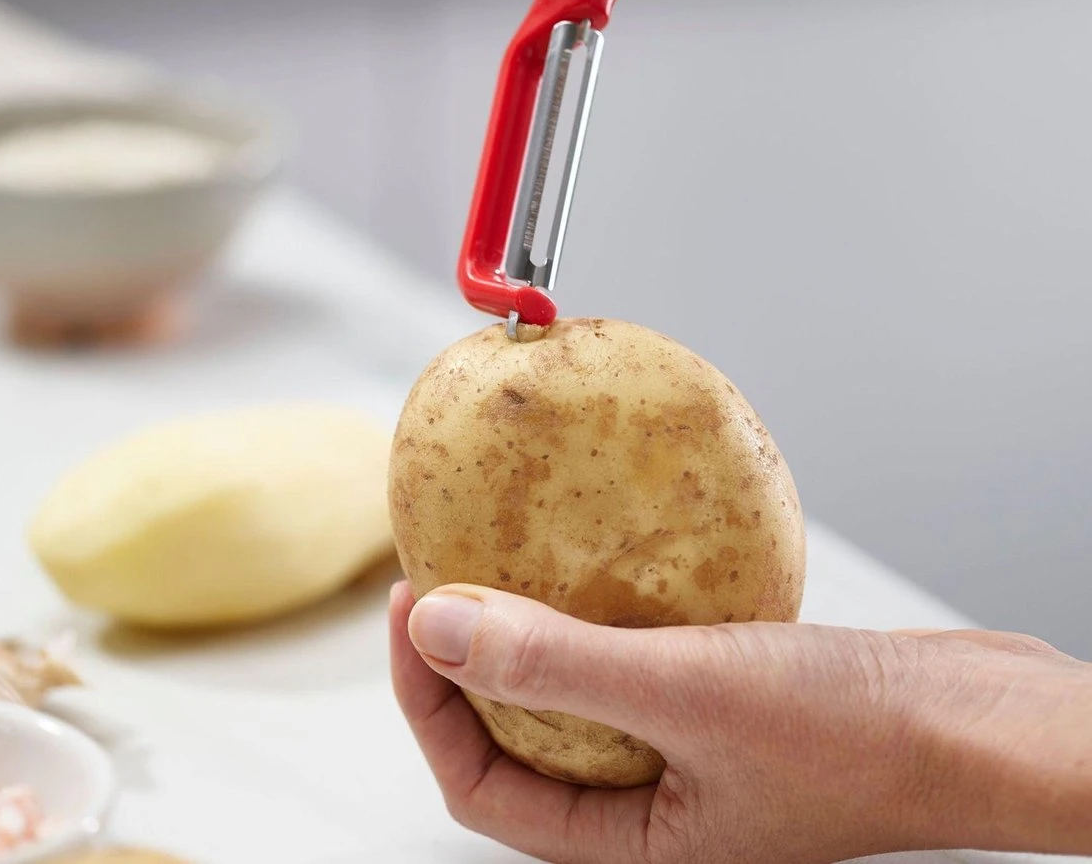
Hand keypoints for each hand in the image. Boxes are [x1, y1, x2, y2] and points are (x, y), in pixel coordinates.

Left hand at [390, 581, 1091, 863]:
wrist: (976, 724)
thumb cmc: (857, 740)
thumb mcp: (687, 693)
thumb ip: (555, 664)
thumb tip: (437, 627)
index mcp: (623, 840)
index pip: (478, 780)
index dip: (424, 695)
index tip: (412, 602)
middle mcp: (643, 802)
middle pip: (512, 731)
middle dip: (462, 657)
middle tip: (439, 572)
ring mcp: (678, 750)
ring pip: (570, 689)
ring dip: (527, 627)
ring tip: (497, 554)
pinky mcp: (713, 698)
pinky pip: (628, 654)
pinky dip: (597, 609)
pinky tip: (592, 555)